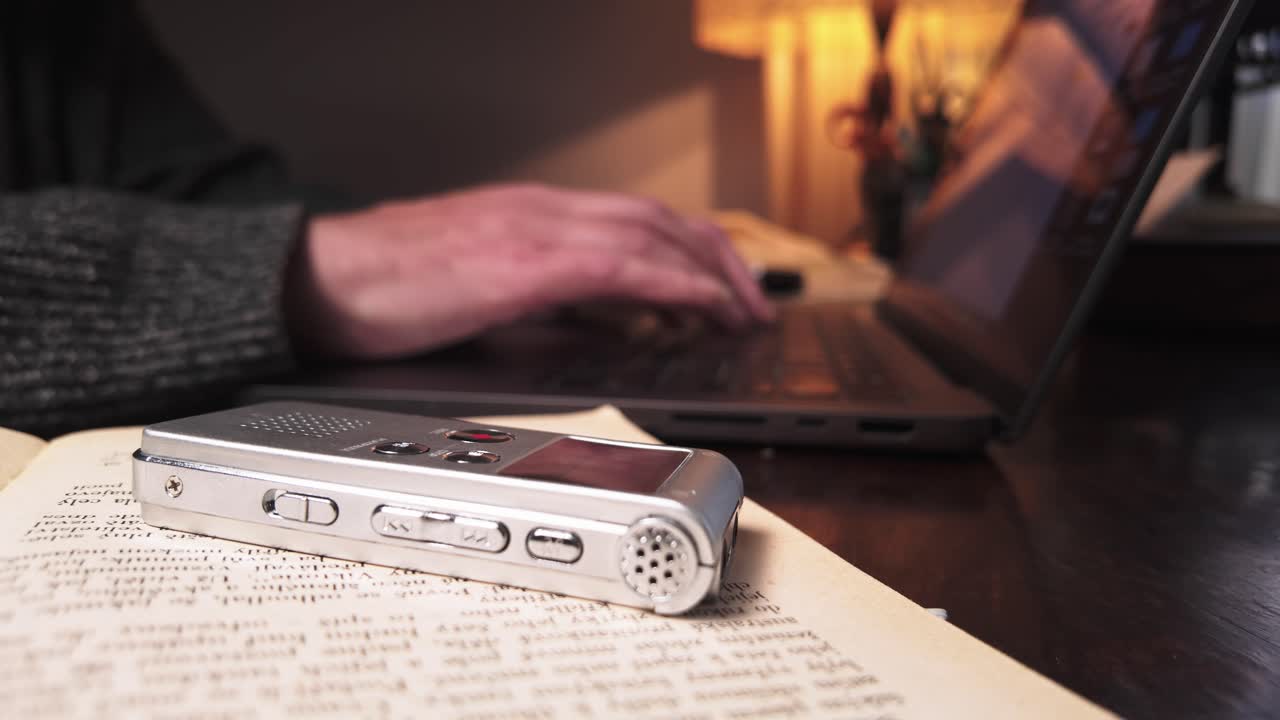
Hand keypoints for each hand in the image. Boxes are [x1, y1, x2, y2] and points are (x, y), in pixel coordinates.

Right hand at [285, 183, 773, 358]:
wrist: (318, 282)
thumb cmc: (385, 290)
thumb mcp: (484, 297)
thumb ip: (548, 309)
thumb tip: (604, 335)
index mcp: (532, 217)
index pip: (635, 221)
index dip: (691, 253)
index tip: (723, 290)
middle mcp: (542, 211)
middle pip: (660, 220)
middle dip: (718, 261)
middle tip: (751, 305)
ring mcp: (534, 229)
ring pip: (651, 234)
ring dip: (709, 272)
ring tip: (741, 312)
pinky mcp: (522, 261)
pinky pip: (620, 264)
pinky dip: (671, 282)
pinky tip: (698, 307)